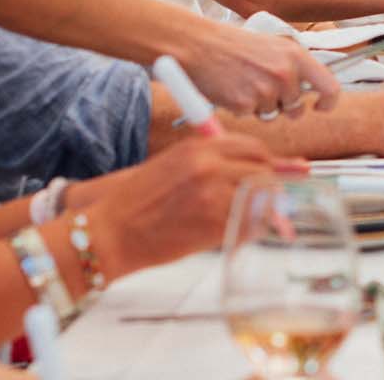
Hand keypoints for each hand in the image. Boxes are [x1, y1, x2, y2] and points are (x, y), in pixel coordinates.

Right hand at [88, 133, 301, 278]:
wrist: (109, 231)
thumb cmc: (140, 202)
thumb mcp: (176, 166)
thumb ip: (216, 163)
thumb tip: (262, 167)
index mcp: (200, 147)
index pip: (254, 148)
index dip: (266, 163)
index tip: (274, 174)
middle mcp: (210, 166)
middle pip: (263, 171)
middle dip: (270, 187)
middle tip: (269, 202)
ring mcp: (212, 194)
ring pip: (261, 198)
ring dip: (262, 211)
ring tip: (249, 220)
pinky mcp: (212, 223)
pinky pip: (248, 225)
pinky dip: (248, 232)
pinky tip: (234, 234)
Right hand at [172, 22, 340, 117]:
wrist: (200, 45)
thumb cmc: (235, 45)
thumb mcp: (274, 47)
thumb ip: (294, 66)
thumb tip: (312, 88)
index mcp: (296, 55)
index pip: (330, 87)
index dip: (328, 102)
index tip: (319, 106)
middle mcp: (285, 73)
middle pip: (296, 106)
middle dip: (283, 105)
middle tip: (263, 89)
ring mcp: (265, 89)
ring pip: (273, 113)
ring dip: (260, 105)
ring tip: (244, 83)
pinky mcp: (245, 103)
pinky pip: (251, 115)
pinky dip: (241, 107)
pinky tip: (231, 89)